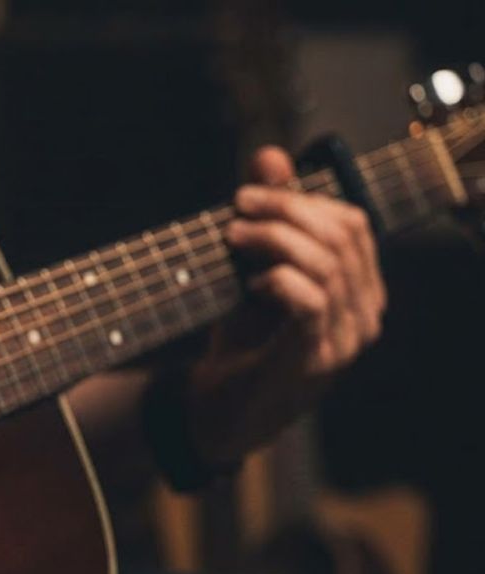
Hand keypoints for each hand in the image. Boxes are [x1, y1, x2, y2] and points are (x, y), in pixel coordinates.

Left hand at [186, 146, 386, 463]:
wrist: (220, 408)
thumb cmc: (244, 338)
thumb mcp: (253, 268)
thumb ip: (268, 215)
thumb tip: (270, 154)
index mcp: (358, 286)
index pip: (352, 222)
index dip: (302, 198)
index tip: (248, 193)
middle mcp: (364, 312)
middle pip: (343, 237)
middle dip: (286, 210)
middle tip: (237, 207)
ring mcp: (345, 340)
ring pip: (329, 266)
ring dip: (274, 240)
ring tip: (232, 236)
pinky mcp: (315, 361)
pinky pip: (311, 304)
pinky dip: (279, 281)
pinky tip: (250, 282)